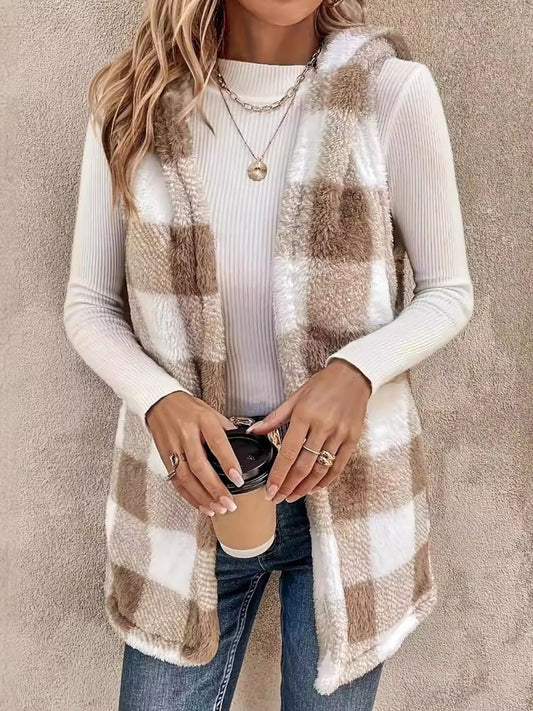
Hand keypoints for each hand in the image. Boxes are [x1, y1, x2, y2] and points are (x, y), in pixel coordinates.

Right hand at [145, 392, 244, 516]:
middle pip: (200, 465)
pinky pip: (176, 481)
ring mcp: (173, 447)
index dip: (228, 462)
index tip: (237, 478)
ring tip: (217, 509)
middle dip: (215, 488)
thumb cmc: (187, 407)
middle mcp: (186, 434)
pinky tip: (201, 505)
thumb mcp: (211, 411)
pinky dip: (189, 496)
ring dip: (202, 497)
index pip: (217, 443)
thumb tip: (242, 447)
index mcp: (202, 420)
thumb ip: (225, 429)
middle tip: (228, 503)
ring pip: (186, 477)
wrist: (158, 402)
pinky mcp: (164, 457)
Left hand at [247, 359, 371, 503]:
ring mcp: (339, 434)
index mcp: (305, 415)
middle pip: (304, 465)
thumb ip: (275, 418)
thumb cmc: (323, 384)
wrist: (353, 376)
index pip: (288, 452)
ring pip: (321, 469)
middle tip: (278, 498)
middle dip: (289, 486)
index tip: (270, 490)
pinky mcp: (352, 439)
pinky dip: (327, 480)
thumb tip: (255, 431)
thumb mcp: (296, 396)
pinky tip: (315, 487)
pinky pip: (338, 466)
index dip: (278, 475)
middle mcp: (323, 427)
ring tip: (293, 496)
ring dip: (306, 487)